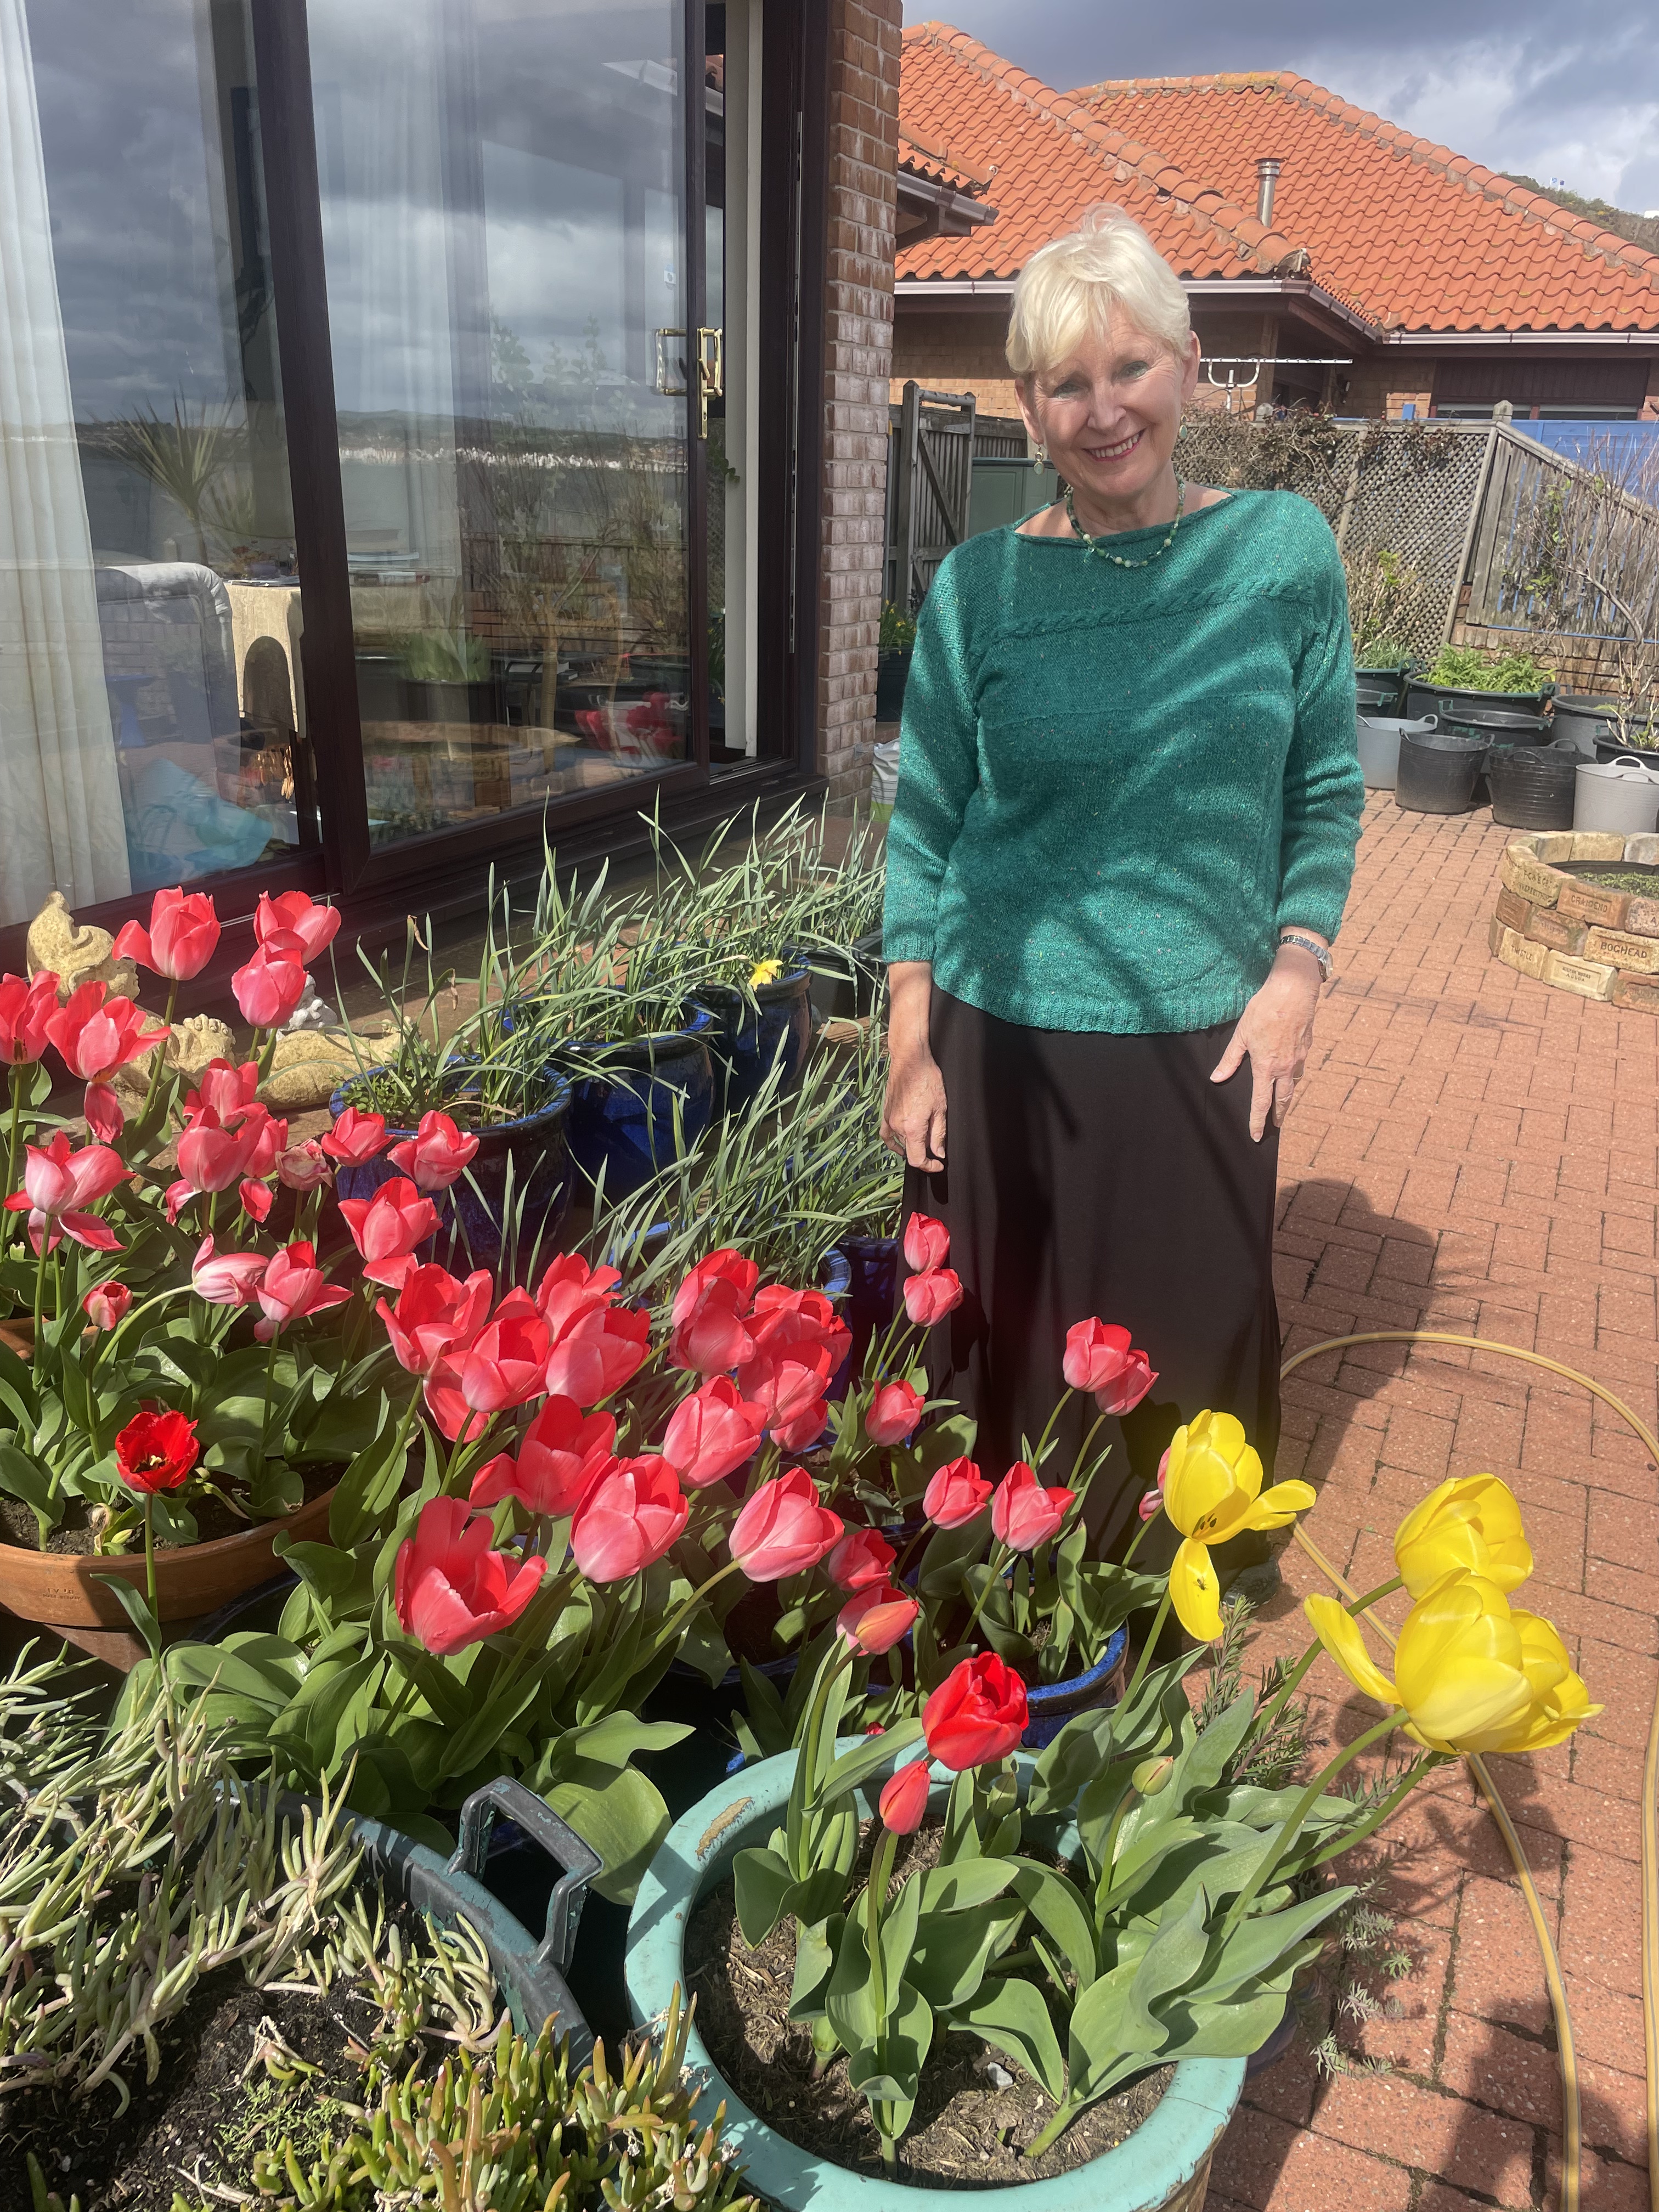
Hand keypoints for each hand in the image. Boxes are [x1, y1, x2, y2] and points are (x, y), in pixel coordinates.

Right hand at [882, 1049, 946, 1169]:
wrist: (910, 1061)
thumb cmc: (928, 1080)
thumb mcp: (940, 1109)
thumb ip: (938, 1134)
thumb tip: (938, 1153)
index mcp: (912, 1128)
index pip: (917, 1159)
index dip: (929, 1167)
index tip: (938, 1164)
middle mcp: (898, 1127)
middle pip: (910, 1151)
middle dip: (924, 1154)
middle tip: (936, 1148)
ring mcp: (889, 1120)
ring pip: (901, 1142)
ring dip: (913, 1145)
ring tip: (924, 1140)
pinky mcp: (885, 1113)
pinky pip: (886, 1134)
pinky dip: (893, 1143)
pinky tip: (900, 1145)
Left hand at [1211, 944, 1322, 1140]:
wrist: (1293, 991)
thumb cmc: (1263, 1010)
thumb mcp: (1241, 1034)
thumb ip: (1230, 1059)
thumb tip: (1217, 1077)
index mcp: (1266, 1067)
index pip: (1261, 1102)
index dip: (1257, 1121)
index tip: (1257, 1136)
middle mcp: (1285, 1067)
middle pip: (1283, 1100)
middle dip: (1278, 1116)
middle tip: (1275, 1126)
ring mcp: (1298, 1058)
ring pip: (1293, 1084)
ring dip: (1287, 1096)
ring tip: (1281, 1103)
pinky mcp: (1306, 1047)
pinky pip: (1299, 1067)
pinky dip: (1293, 1075)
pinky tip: (1289, 1073)